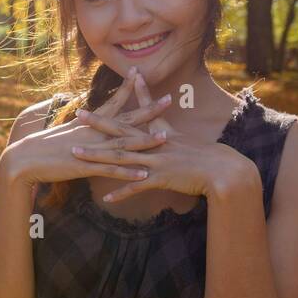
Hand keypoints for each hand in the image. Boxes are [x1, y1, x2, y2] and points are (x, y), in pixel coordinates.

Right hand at [0, 70, 172, 187]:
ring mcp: (91, 149)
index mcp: (88, 123)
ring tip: (164, 138)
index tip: (139, 72)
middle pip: (126, 119)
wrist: (24, 158)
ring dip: (144, 141)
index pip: (112, 102)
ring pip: (123, 144)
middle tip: (169, 99)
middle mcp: (93, 132)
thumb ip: (80, 128)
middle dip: (148, 110)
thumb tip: (86, 120)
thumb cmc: (41, 147)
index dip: (127, 88)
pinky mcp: (86, 167)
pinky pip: (111, 170)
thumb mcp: (64, 132)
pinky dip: (127, 172)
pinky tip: (143, 174)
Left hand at [70, 72, 253, 201]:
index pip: (132, 116)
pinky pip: (136, 187)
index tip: (95, 100)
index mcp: (157, 134)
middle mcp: (152, 145)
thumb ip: (163, 128)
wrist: (220, 169)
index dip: (115, 105)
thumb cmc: (202, 154)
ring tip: (76, 154)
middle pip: (120, 133)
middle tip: (78, 116)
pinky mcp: (160, 178)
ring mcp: (155, 161)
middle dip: (98, 124)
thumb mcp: (180, 137)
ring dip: (97, 157)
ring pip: (120, 158)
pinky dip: (121, 192)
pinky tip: (106, 198)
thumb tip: (157, 117)